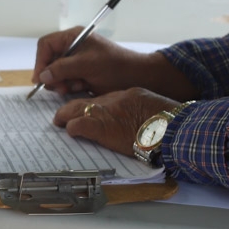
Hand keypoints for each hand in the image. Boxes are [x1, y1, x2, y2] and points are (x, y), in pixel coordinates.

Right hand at [32, 29, 197, 99]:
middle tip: (60, 87)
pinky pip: (67, 82)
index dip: (40, 61)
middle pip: (49, 61)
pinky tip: (83, 87)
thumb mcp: (86, 64)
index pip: (46, 45)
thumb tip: (42, 76)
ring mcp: (77, 62)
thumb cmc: (114, 66)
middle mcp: (72, 48)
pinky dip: (71, 87)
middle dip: (53, 75)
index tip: (40, 78)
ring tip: (76, 86)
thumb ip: (62, 69)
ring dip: (63, 83)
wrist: (137, 78)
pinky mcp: (81, 75)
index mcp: (73, 37)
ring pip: (56, 74)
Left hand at [52, 88, 181, 156]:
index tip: (86, 110)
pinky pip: (77, 126)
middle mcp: (112, 102)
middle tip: (62, 116)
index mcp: (126, 95)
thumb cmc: (167, 122)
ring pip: (74, 110)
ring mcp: (105, 114)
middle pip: (83, 101)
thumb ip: (137, 109)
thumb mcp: (152, 108)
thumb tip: (133, 117)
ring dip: (65, 117)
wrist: (169, 128)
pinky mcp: (100, 128)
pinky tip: (71, 133)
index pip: (101, 98)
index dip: (91, 106)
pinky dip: (72, 129)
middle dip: (70, 109)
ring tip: (60, 123)